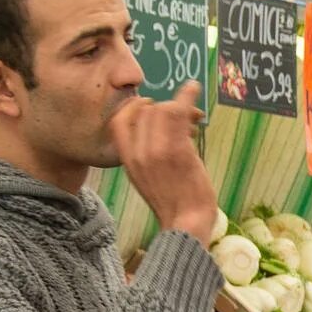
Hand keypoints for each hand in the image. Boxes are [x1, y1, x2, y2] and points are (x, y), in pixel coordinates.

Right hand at [110, 81, 216, 240]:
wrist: (186, 224)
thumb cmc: (174, 203)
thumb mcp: (147, 178)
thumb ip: (145, 154)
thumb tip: (157, 127)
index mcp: (127, 160)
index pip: (118, 120)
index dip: (134, 108)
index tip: (151, 107)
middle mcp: (137, 153)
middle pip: (145, 111)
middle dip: (165, 108)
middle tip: (183, 117)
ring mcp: (155, 150)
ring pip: (162, 109)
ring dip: (180, 108)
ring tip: (193, 118)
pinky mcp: (176, 149)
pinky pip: (178, 112)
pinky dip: (187, 96)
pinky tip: (193, 87)